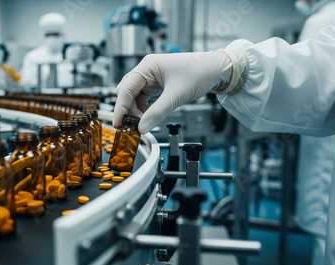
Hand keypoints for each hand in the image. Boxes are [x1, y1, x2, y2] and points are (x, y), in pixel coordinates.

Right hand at [113, 51, 231, 133]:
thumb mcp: (176, 96)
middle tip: (131, 126)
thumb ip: (157, 113)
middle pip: (127, 92)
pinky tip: (148, 117)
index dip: (120, 108)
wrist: (216, 69)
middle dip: (128, 110)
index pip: (126, 89)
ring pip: (135, 96)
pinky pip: (144, 98)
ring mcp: (151, 77)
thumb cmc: (199, 73)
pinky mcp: (157, 84)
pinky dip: (144, 109)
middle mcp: (146, 70)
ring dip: (136, 111)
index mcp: (147, 66)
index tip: (118, 124)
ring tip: (142, 124)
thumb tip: (142, 128)